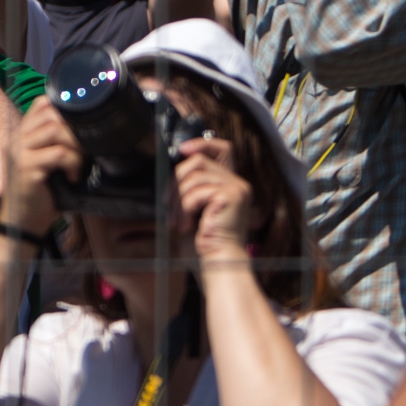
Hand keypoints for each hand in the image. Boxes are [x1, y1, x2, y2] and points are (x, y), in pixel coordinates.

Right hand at [0, 97, 84, 235]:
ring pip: (56, 130)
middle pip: (51, 114)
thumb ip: (59, 145)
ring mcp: (19, 152)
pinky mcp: (26, 168)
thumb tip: (91, 131)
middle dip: (76, 128)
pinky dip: (73, 164)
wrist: (24, 225)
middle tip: (86, 149)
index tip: (82, 125)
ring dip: (76, 146)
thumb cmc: (42, 196)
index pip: (42, 104)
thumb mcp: (49, 165)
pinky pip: (59, 154)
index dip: (65, 108)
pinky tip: (73, 177)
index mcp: (22, 135)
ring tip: (80, 163)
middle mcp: (17, 139)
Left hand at [174, 139, 256, 265]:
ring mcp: (237, 188)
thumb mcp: (192, 205)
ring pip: (193, 176)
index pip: (222, 148)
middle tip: (168, 206)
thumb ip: (190, 183)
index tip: (181, 150)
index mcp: (229, 184)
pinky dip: (185, 208)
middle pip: (198, 161)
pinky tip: (187, 225)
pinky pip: (197, 191)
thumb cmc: (202, 240)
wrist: (215, 262)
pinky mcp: (232, 195)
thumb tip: (176, 162)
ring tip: (178, 222)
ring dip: (178, 201)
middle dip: (176, 182)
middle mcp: (237, 183)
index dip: (201, 143)